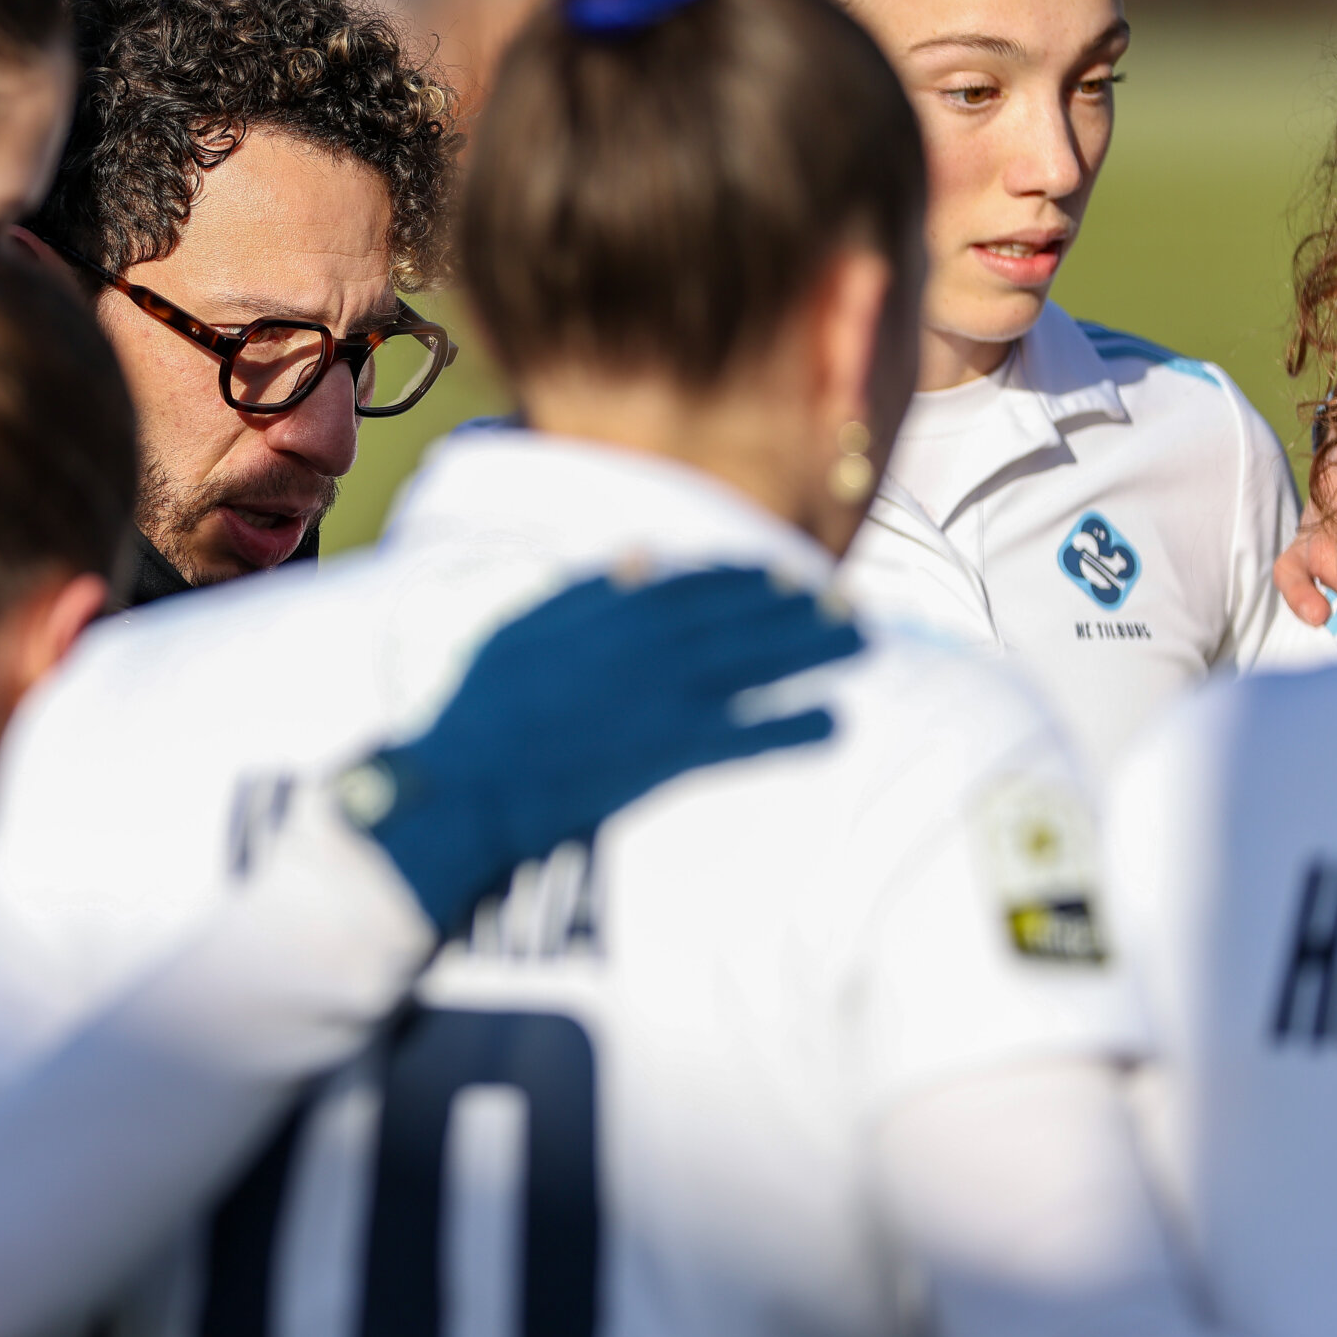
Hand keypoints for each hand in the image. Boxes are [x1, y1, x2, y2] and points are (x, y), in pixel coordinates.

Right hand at [341, 566, 863, 933]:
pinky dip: (795, 728)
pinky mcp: (674, 753)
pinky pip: (750, 736)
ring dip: (816, 652)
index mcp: (615, 609)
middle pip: (745, 618)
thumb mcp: (526, 626)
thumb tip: (644, 556)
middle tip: (853, 604)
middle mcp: (653, 645)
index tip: (788, 573)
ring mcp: (669, 698)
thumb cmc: (486, 704)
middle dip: (803, 608)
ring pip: (760, 665)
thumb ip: (588, 591)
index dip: (751, 578)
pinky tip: (836, 724)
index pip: (700, 583)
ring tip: (863, 644)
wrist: (473, 780)